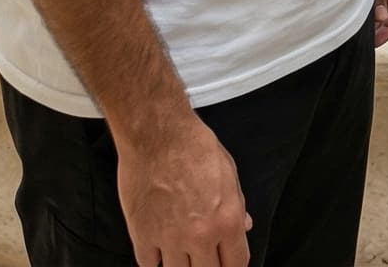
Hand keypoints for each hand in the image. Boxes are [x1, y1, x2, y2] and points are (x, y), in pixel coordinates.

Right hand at [115, 113, 251, 266]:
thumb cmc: (195, 147)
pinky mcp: (142, 234)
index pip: (237, 264)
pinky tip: (159, 252)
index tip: (228, 264)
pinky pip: (148, 265)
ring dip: (181, 266)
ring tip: (181, 256)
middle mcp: (201, 236)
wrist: (157, 134)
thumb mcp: (229, 174)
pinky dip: (155, 261)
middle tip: (204, 259)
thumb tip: (245, 227)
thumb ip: (237, 206)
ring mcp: (169, 238)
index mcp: (227, 222)